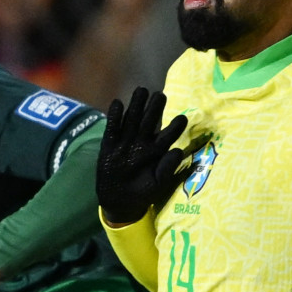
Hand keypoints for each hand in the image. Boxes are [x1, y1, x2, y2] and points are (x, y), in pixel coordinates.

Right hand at [97, 86, 193, 226]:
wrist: (119, 201)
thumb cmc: (142, 192)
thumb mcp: (157, 184)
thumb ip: (168, 169)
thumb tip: (178, 151)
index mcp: (155, 151)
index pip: (166, 136)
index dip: (174, 127)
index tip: (183, 118)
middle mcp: (141, 142)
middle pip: (148, 122)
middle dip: (154, 108)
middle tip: (160, 94)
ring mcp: (125, 142)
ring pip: (131, 120)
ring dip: (136, 106)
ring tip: (141, 90)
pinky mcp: (109, 145)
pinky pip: (112, 129)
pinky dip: (114, 117)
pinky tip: (118, 103)